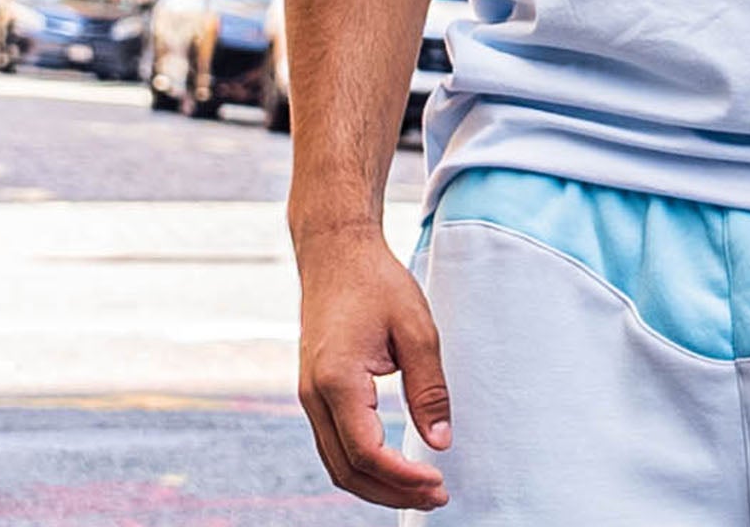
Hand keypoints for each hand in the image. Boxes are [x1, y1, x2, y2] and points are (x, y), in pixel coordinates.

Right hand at [296, 223, 452, 511]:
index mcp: (337, 382)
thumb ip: (428, 388)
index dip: (404, 477)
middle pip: (347, 471)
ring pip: (336, 464)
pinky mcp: (314, 393)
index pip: (368, 453)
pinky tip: (394, 465)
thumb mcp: (416, 328)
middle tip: (437, 496)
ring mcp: (308, 397)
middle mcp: (314, 397)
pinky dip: (362, 465)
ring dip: (376, 484)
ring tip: (420, 488)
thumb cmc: (377, 282)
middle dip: (391, 493)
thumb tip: (441, 442)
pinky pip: (334, 444)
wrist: (336, 252)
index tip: (439, 482)